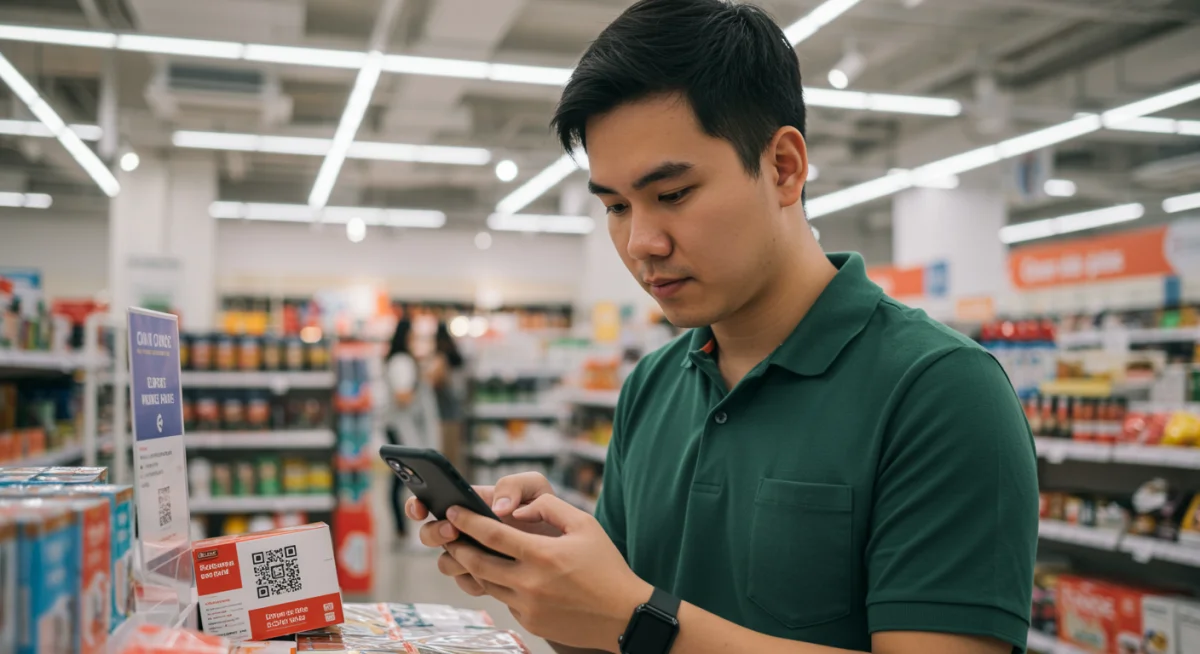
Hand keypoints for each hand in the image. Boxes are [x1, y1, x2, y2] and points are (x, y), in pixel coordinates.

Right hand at [405, 472, 561, 595]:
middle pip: (430, 534)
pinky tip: (494, 575)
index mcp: (470, 504)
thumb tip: (497, 509)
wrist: (566, 548)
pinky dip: (476, 580)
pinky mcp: (483, 579)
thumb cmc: (546, 511)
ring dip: (456, 559)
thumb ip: (515, 485)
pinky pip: (468, 583)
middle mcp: (464, 531)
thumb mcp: (535, 487)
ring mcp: (471, 556)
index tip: (420, 508)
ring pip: (446, 562)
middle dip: (435, 533)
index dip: (417, 504)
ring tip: (478, 555)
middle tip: (452, 531)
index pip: (431, 501)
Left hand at [444, 495, 650, 652]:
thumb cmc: (607, 566)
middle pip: (477, 562)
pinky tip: (504, 575)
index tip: (452, 511)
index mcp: (542, 555)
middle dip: (458, 546)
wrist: (624, 615)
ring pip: (486, 584)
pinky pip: (504, 600)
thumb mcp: (585, 525)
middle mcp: (530, 583)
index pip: (492, 535)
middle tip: (447, 535)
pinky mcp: (530, 623)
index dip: (467, 521)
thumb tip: (520, 510)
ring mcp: (528, 607)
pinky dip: (499, 586)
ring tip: (468, 553)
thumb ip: (550, 508)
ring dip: (474, 567)